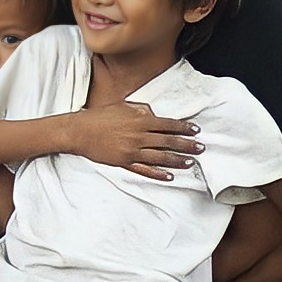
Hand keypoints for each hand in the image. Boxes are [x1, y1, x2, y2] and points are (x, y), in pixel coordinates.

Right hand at [74, 101, 203, 179]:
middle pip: (168, 141)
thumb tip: (155, 114)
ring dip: (177, 160)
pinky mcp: (124, 162)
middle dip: (187, 145)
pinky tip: (169, 176)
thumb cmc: (100, 116)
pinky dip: (158, 174)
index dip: (184, 127)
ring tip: (190, 162)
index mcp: (139, 119)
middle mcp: (138, 135)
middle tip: (201, 148)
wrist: (80, 130)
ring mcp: (132, 150)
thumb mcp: (122, 106)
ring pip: (160, 157)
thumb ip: (141, 110)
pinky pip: (144, 170)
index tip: (195, 130)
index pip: (168, 124)